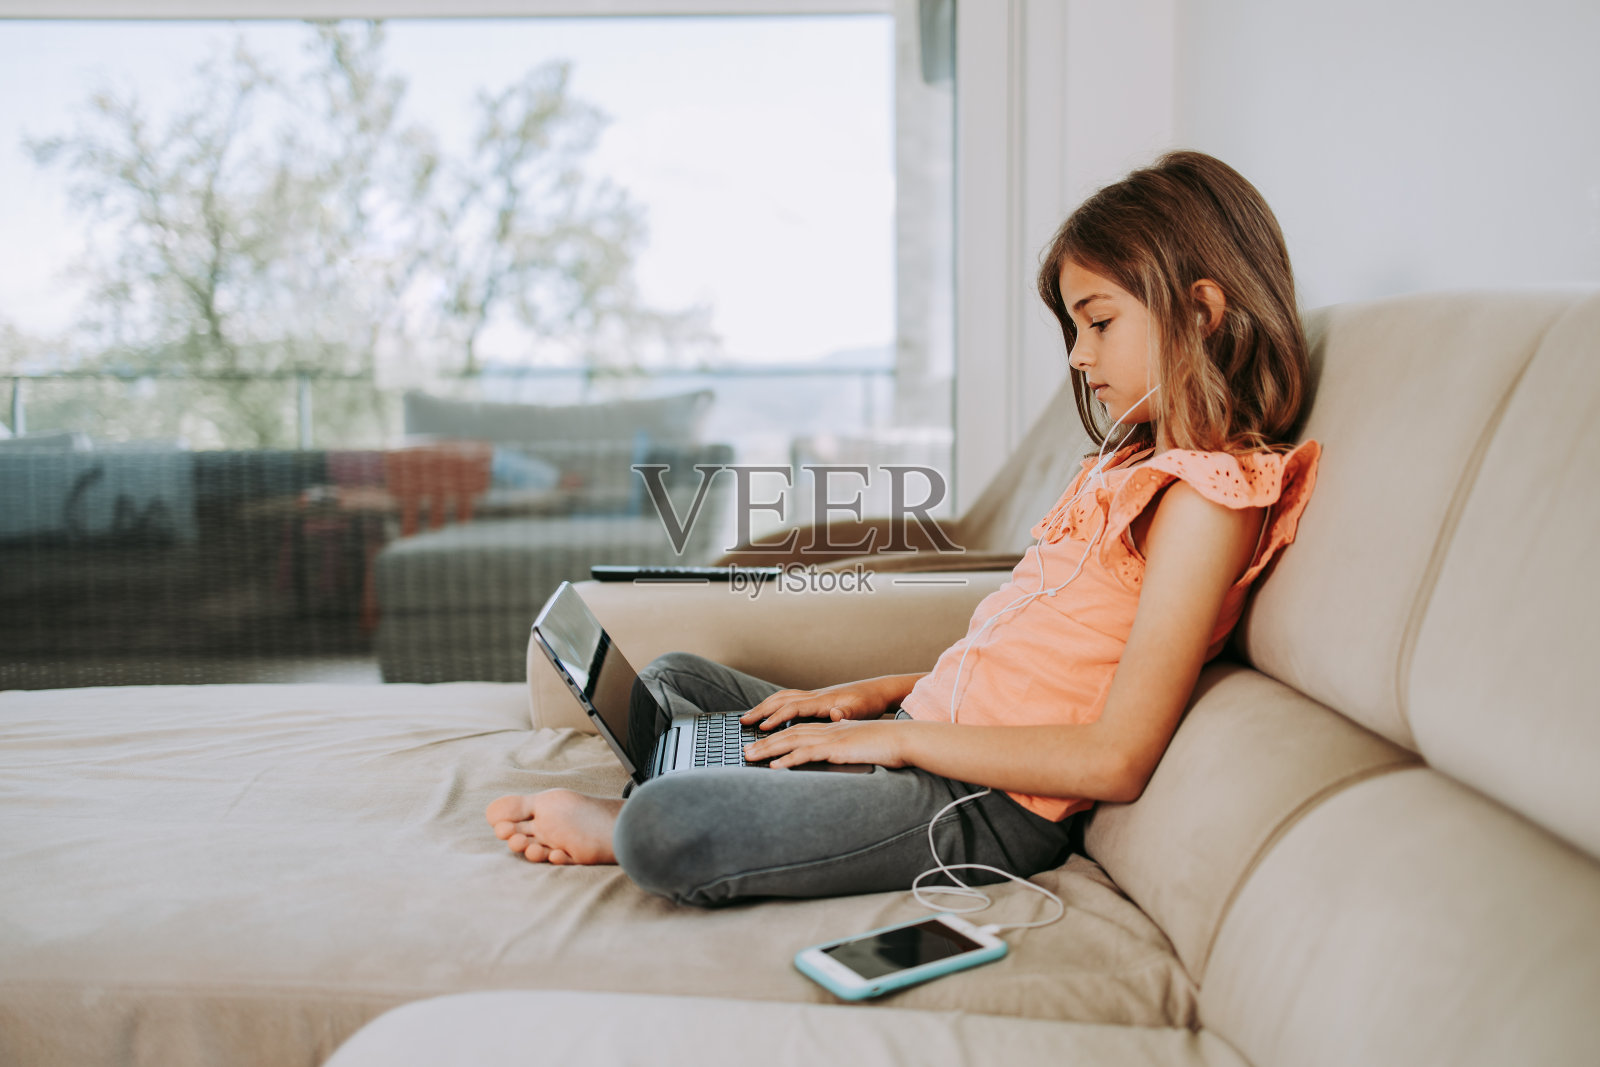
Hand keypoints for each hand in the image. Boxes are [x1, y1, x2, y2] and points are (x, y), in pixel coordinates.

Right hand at [739, 679, 890, 730]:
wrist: (877, 690)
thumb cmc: (869, 703)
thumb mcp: (862, 711)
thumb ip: (848, 715)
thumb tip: (836, 715)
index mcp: (823, 701)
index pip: (794, 708)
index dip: (777, 718)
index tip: (763, 728)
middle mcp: (815, 696)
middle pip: (781, 700)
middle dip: (761, 710)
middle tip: (743, 722)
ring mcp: (814, 695)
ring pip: (782, 697)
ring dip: (764, 706)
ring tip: (748, 718)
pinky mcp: (815, 698)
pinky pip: (788, 699)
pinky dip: (774, 705)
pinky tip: (769, 714)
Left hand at [743, 718, 908, 769]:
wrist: (904, 739)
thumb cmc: (886, 744)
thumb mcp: (860, 742)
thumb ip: (845, 743)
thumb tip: (836, 748)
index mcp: (831, 727)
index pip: (797, 729)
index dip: (776, 735)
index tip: (760, 742)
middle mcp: (827, 729)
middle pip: (788, 733)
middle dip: (764, 742)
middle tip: (745, 752)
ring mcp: (831, 737)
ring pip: (791, 741)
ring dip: (768, 749)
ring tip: (750, 757)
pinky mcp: (837, 748)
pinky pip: (807, 753)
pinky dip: (788, 759)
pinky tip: (775, 766)